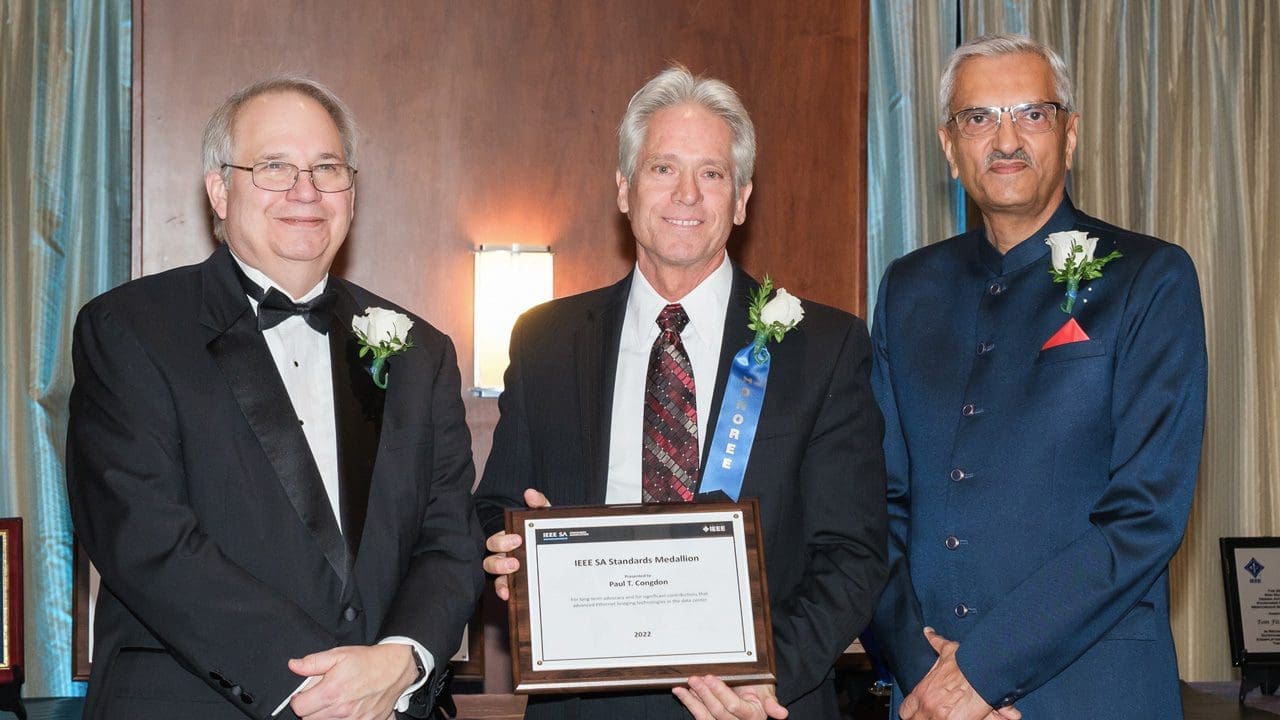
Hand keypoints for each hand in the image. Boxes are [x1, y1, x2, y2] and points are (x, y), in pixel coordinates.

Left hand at [287, 644, 416, 719]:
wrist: (396, 668)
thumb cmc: (368, 661)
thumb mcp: (339, 654)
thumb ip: (313, 662)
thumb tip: (294, 665)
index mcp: (331, 692)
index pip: (299, 708)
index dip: (298, 700)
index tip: (304, 694)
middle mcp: (341, 710)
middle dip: (311, 709)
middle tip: (321, 696)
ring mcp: (355, 719)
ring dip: (326, 715)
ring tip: (335, 701)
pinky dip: (343, 719)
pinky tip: (348, 708)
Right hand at [481, 488, 550, 600]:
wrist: (561, 549)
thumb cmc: (547, 533)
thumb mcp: (546, 518)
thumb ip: (540, 504)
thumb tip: (530, 493)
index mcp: (509, 537)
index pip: (497, 539)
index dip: (503, 540)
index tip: (517, 539)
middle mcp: (504, 553)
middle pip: (491, 555)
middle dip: (501, 557)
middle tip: (515, 557)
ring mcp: (506, 568)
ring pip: (493, 570)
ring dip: (500, 572)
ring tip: (513, 571)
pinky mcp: (512, 582)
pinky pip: (501, 587)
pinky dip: (502, 590)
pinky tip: (508, 594)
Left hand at [673, 675, 787, 719]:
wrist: (751, 691)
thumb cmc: (759, 688)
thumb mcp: (767, 691)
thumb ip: (771, 702)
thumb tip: (782, 714)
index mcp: (753, 716)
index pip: (734, 706)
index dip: (720, 692)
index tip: (710, 677)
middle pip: (718, 711)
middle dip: (705, 694)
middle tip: (694, 678)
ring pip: (705, 716)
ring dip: (692, 701)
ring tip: (683, 687)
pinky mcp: (712, 719)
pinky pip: (699, 716)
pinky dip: (689, 703)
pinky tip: (681, 693)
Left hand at [898, 628, 1015, 719]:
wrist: (983, 673)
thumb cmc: (966, 663)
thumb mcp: (947, 651)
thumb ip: (935, 643)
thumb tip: (928, 632)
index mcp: (922, 692)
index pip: (905, 710)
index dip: (911, 712)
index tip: (917, 711)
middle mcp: (926, 706)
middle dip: (922, 717)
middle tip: (932, 712)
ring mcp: (938, 716)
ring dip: (932, 718)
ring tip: (943, 713)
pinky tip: (955, 716)